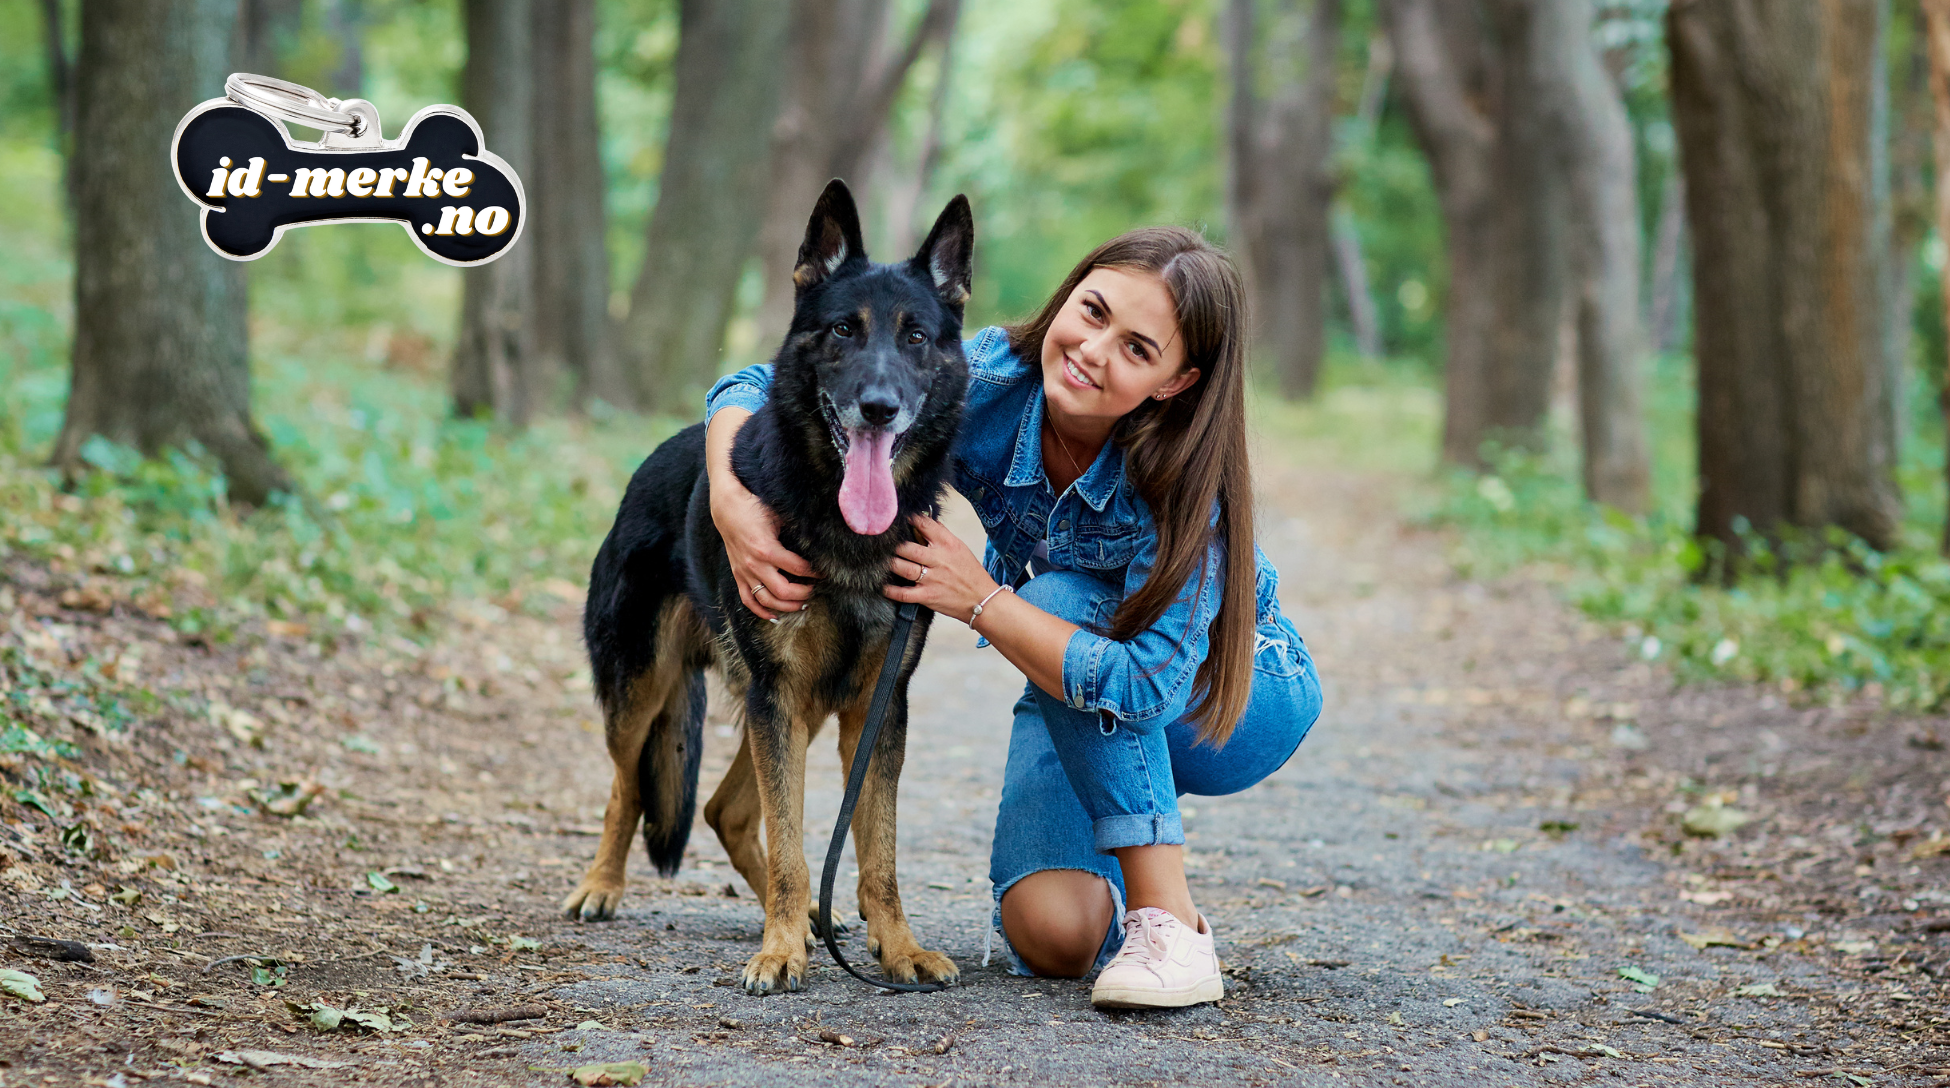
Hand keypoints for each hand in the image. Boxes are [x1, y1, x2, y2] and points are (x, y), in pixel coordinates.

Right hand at [707, 408, 817, 619]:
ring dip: (786, 607)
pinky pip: (748, 600)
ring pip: (767, 601)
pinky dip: (761, 611)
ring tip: (802, 605)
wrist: (726, 507)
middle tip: (815, 590)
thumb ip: (797, 531)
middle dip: (804, 594)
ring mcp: (744, 572)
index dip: (816, 573)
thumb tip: (821, 540)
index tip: (825, 573)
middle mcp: (755, 564)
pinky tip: (775, 616)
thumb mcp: (779, 516)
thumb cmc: (755, 508)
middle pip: (784, 592)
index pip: (799, 569)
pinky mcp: (738, 575)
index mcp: (767, 549)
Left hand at [883, 513, 996, 622]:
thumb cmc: (970, 573)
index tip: (897, 517)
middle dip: (893, 544)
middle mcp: (939, 559)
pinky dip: (891, 590)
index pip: (924, 525)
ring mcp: (932, 579)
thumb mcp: (960, 548)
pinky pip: (904, 593)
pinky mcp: (928, 596)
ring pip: (903, 568)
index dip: (909, 519)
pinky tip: (882, 586)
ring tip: (879, 560)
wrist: (983, 600)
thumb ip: (941, 535)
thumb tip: (924, 521)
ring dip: (889, 564)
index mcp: (947, 544)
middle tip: (881, 542)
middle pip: (908, 547)